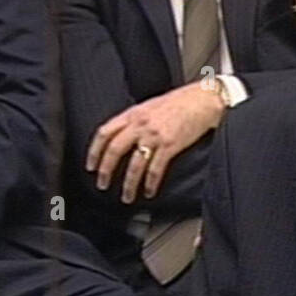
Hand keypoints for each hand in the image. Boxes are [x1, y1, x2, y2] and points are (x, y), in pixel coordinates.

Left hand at [86, 81, 226, 204]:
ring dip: (128, 184)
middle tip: (102, 184)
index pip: (105, 133)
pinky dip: (150, 183)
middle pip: (114, 150)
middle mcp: (140, 124)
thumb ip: (136, 120)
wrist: (204, 99)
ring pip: (134, 165)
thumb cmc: (183, 101)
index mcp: (133, 113)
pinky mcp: (170, 145)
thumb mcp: (151, 106)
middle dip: (106, 170)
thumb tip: (125, 135)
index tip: (91, 165)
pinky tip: (149, 191)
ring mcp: (154, 135)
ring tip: (127, 196)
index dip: (94, 151)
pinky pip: (155, 169)